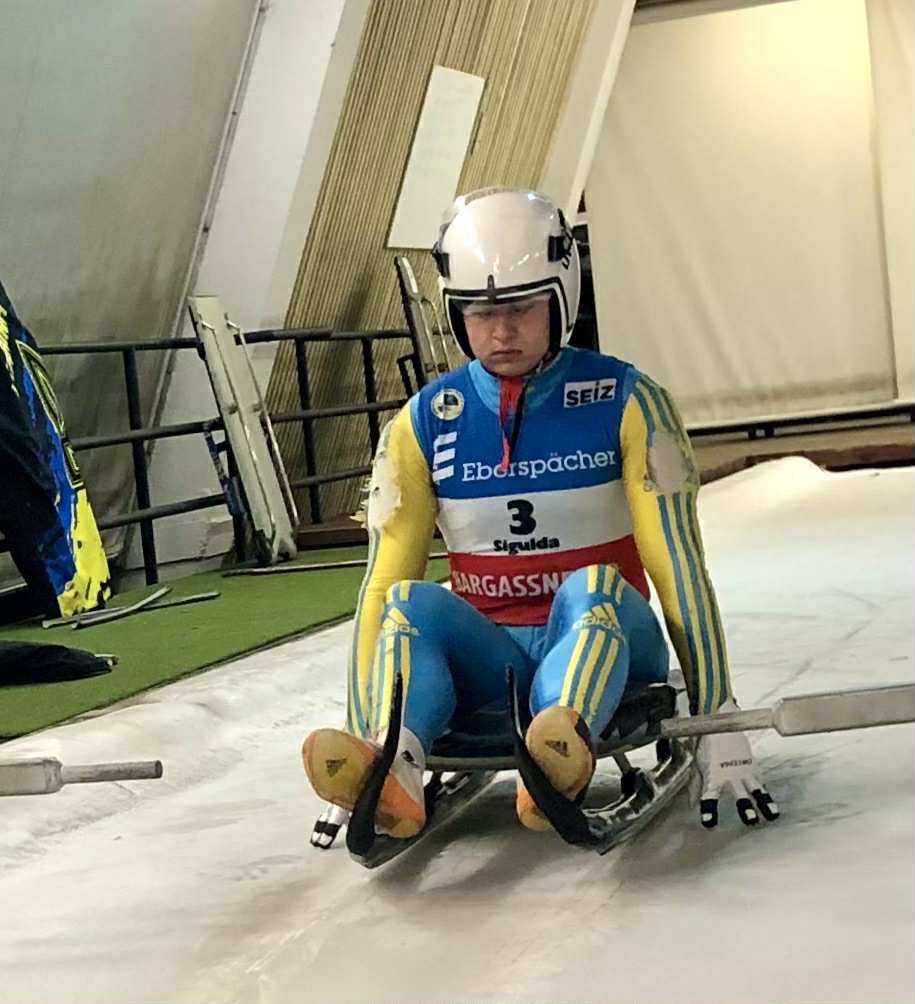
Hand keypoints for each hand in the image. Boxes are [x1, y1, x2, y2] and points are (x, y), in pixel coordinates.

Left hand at [690, 703, 779, 828]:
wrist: (723, 724)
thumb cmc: (708, 746)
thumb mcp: (697, 765)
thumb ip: (696, 786)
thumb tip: (692, 805)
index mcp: (713, 776)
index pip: (710, 796)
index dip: (710, 809)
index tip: (710, 823)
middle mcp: (731, 776)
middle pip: (739, 794)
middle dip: (745, 807)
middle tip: (750, 819)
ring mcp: (745, 773)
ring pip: (756, 791)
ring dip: (763, 804)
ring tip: (770, 815)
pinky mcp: (754, 770)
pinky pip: (762, 786)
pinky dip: (767, 798)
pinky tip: (774, 810)